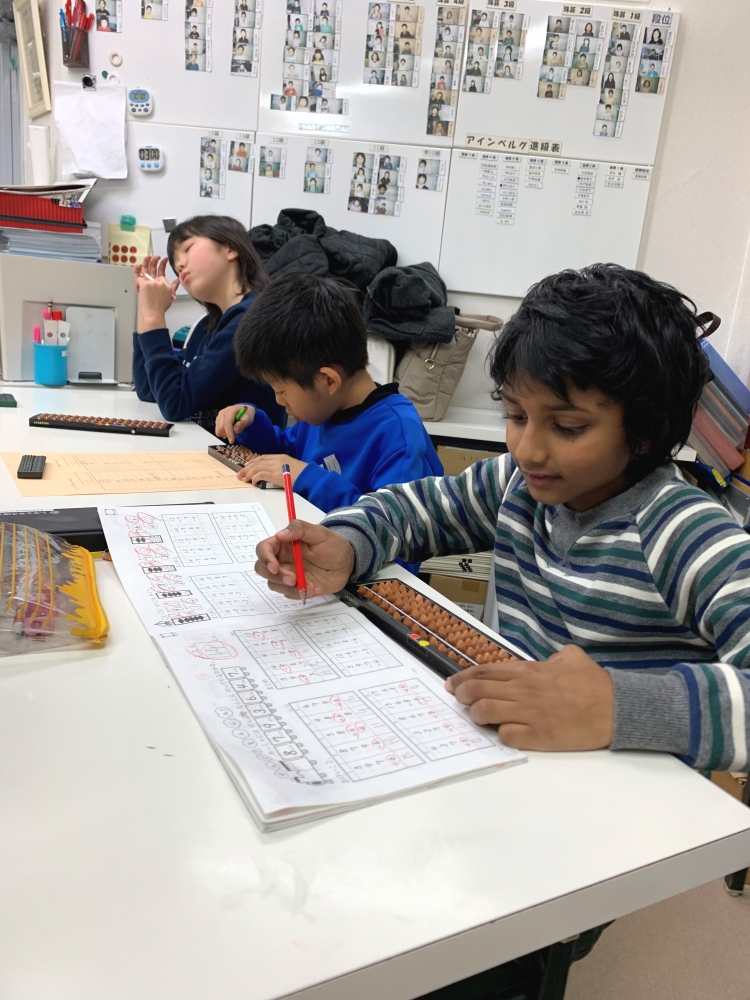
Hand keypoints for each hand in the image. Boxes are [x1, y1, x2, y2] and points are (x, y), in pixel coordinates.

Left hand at [134, 256, 178, 332]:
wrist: (153, 313)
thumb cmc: (160, 307)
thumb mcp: (170, 296)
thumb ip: (174, 286)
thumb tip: (178, 280)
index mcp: (164, 284)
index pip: (162, 272)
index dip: (163, 264)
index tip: (164, 260)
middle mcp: (158, 281)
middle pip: (156, 268)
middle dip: (155, 260)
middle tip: (156, 256)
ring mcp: (151, 282)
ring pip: (146, 269)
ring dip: (146, 261)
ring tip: (147, 257)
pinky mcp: (143, 285)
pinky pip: (138, 277)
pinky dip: (136, 273)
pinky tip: (137, 267)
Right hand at [215, 404, 254, 442]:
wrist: (244, 411)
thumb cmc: (247, 414)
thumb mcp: (248, 419)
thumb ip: (242, 424)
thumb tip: (235, 431)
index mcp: (230, 410)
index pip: (227, 423)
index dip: (229, 433)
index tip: (232, 441)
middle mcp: (222, 413)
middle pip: (221, 428)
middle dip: (228, 434)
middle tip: (237, 433)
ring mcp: (218, 417)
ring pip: (218, 430)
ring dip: (226, 434)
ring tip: (234, 430)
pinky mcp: (217, 421)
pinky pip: (218, 431)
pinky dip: (224, 433)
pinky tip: (230, 430)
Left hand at [237, 453, 306, 486]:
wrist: (310, 477)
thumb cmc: (304, 474)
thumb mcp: (292, 467)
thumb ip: (282, 468)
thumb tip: (275, 474)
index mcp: (280, 457)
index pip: (263, 458)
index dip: (253, 462)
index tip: (247, 466)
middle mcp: (276, 460)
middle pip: (257, 462)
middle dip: (247, 468)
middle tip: (240, 473)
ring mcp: (275, 467)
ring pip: (256, 468)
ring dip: (248, 473)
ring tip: (243, 479)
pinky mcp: (275, 474)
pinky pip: (260, 474)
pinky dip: (254, 478)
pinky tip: (253, 482)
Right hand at [255, 520, 354, 598]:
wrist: (348, 563)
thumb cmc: (333, 545)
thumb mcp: (320, 533)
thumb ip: (300, 529)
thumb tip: (279, 534)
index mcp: (283, 544)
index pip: (263, 549)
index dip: (265, 558)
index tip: (274, 566)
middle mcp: (282, 560)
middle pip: (262, 569)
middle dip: (275, 576)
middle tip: (292, 579)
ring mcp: (288, 575)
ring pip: (274, 584)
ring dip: (287, 587)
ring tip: (308, 584)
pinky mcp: (296, 588)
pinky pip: (289, 594)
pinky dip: (301, 593)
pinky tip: (315, 587)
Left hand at [446, 644, 613, 751]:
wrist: (615, 708)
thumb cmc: (595, 684)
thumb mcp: (573, 658)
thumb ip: (555, 657)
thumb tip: (551, 659)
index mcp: (529, 671)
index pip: (485, 671)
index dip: (464, 677)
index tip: (452, 683)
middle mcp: (524, 690)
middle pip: (478, 690)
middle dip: (462, 695)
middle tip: (458, 700)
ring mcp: (529, 713)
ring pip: (485, 711)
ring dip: (476, 715)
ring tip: (478, 718)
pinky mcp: (538, 735)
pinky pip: (507, 735)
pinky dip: (500, 734)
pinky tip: (503, 733)